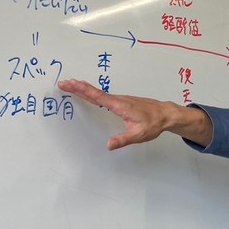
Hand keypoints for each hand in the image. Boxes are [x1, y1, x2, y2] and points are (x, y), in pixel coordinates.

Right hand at [58, 80, 179, 150]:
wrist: (165, 114)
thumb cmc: (153, 123)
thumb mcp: (139, 135)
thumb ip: (123, 140)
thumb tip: (108, 145)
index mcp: (120, 106)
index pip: (98, 97)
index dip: (83, 90)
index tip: (71, 84)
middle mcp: (118, 100)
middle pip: (95, 92)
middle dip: (78, 87)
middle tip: (63, 83)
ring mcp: (120, 100)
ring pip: (99, 93)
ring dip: (84, 89)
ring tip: (70, 85)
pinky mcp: (122, 102)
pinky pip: (104, 96)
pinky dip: (93, 93)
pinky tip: (88, 94)